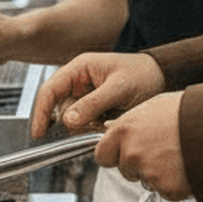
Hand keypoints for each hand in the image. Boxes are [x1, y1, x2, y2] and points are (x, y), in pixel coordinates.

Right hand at [30, 50, 164, 140]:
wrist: (164, 77)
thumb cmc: (144, 75)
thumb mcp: (119, 89)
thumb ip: (92, 104)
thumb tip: (66, 120)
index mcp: (80, 67)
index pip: (50, 90)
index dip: (41, 112)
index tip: (38, 133)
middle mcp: (79, 80)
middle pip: (60, 108)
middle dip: (75, 121)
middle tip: (98, 123)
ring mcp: (86, 93)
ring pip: (72, 119)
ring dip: (88, 125)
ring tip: (110, 119)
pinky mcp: (94, 106)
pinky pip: (85, 122)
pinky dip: (95, 127)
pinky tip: (110, 122)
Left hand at [95, 91, 190, 200]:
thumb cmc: (187, 111)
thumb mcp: (153, 107)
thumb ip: (129, 121)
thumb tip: (110, 128)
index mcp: (124, 130)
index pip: (102, 155)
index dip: (114, 155)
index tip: (126, 153)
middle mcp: (131, 153)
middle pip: (125, 170)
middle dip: (139, 165)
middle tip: (162, 150)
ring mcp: (148, 172)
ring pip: (146, 181)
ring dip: (158, 174)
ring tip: (178, 154)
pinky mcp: (166, 188)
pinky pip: (165, 191)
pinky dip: (175, 183)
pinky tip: (186, 166)